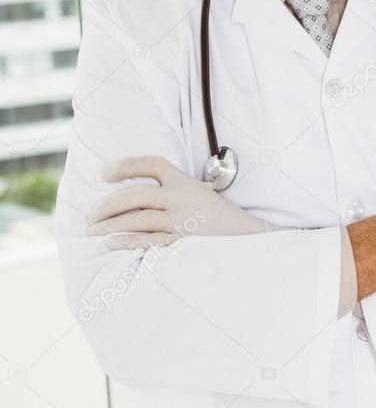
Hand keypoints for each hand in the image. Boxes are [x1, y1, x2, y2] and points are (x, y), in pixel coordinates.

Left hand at [86, 155, 276, 248]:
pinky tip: (112, 243)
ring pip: (138, 218)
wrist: (253, 239)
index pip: (152, 164)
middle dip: (108, 203)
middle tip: (90, 214)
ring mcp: (182, 220)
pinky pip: (149, 240)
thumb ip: (179, 194)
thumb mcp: (203, 197)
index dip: (125, 166)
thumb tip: (146, 201)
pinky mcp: (184, 241)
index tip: (103, 174)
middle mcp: (182, 197)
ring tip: (93, 232)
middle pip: (136, 194)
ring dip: (111, 225)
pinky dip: (127, 241)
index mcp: (186, 182)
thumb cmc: (225, 222)